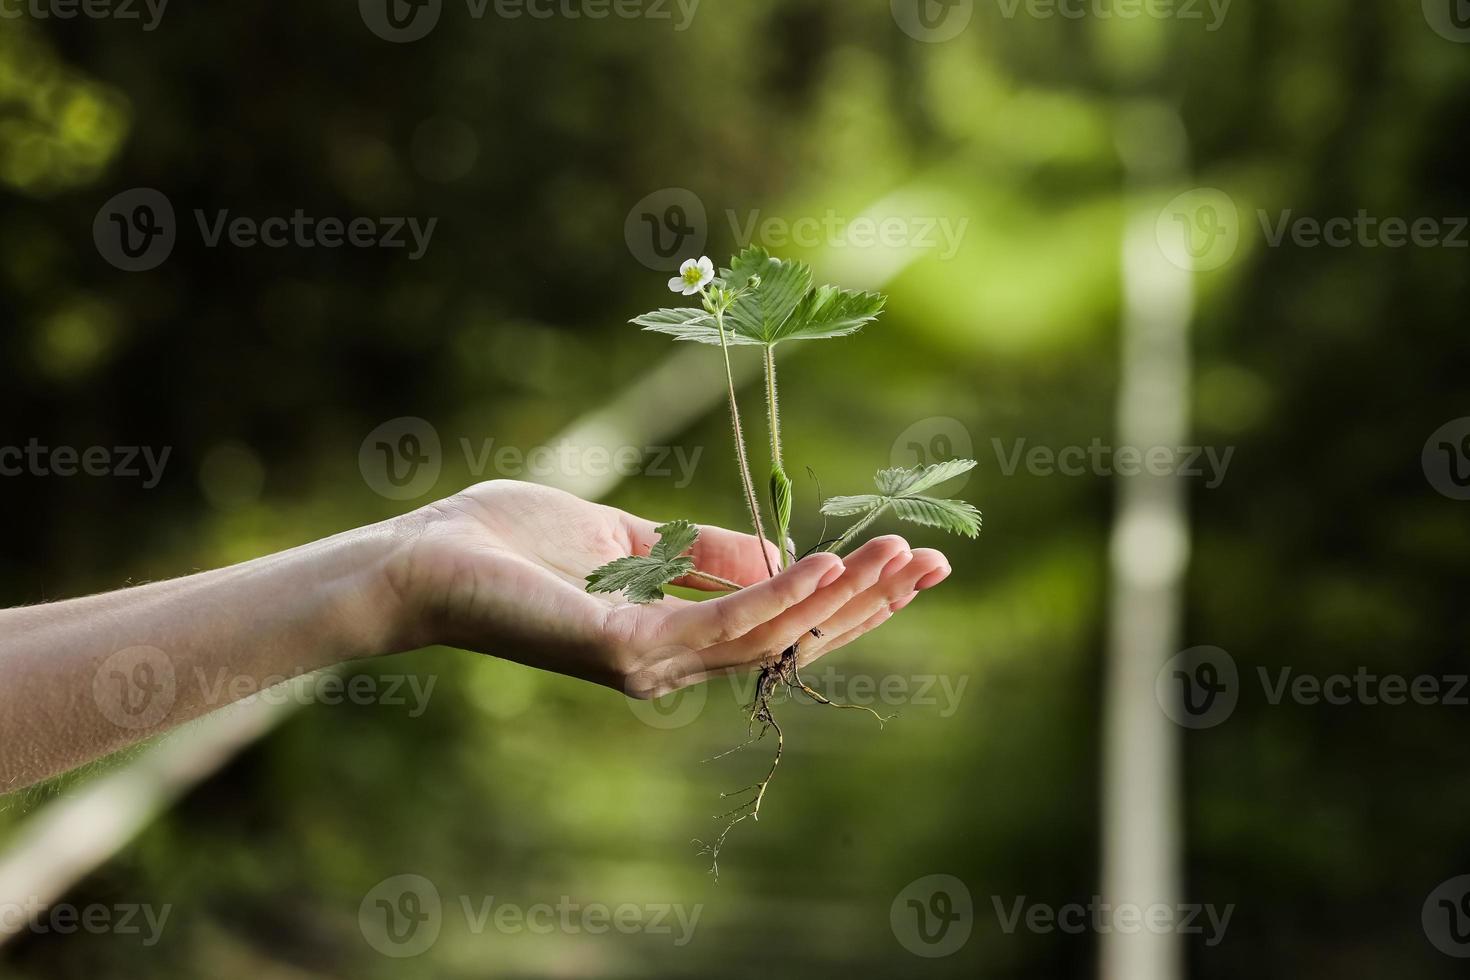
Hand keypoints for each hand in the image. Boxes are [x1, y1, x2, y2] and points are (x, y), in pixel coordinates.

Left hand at [385, 481, 951, 696]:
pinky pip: (720, 626)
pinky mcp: (627, 651)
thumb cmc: (514, 542)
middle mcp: (673, 662)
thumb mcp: (630, 536)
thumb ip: (703, 552)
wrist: (426, 558)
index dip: (845, 595)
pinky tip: (822, 564)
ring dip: (838, 597)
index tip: (907, 558)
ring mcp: (653, 664)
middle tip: (933, 564)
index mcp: (674, 635)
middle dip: (865, 604)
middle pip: (791, 638)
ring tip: (895, 558)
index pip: (779, 621)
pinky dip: (778, 595)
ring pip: (770, 635)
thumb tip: (782, 553)